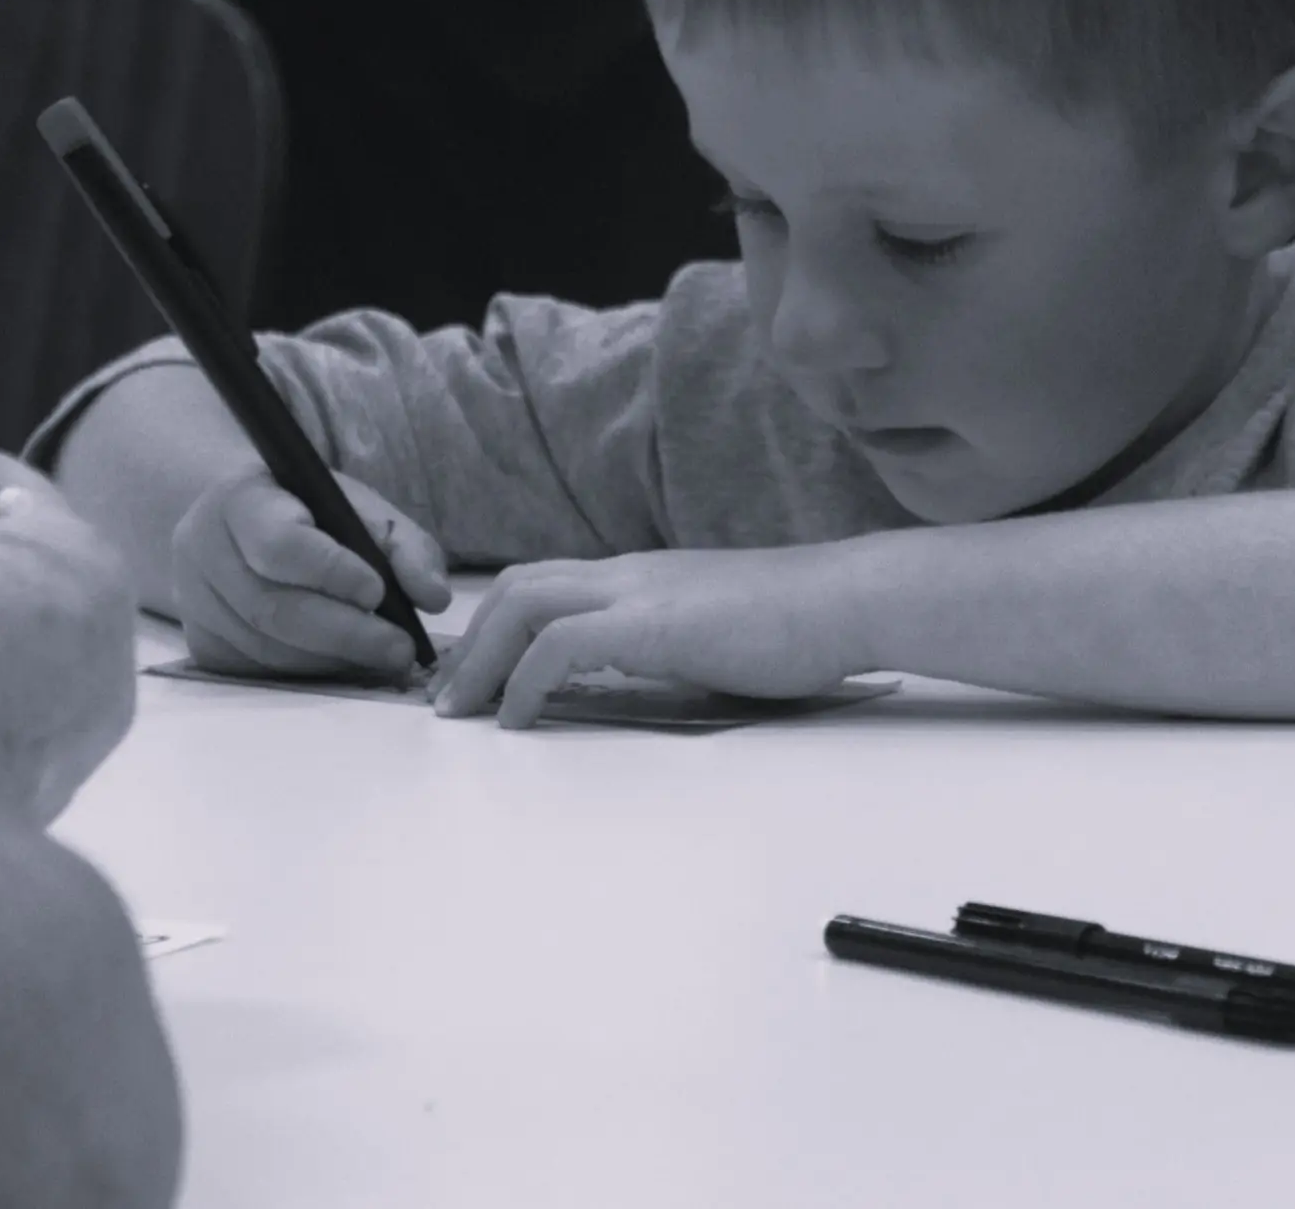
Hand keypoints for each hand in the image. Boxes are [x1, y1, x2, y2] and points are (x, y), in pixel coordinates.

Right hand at [169, 469, 453, 680]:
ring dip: (333, 658)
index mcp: (242, 500)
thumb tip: (434, 597)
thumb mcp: (358, 508)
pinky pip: (259, 670)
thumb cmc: (309, 512)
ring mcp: (195, 602)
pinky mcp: (202, 643)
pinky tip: (344, 660)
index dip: (330, 572)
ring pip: (268, 648)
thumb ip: (404, 545)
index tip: (378, 592)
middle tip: (400, 649)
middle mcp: (202, 549)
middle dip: (346, 633)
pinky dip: (310, 670)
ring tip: (382, 654)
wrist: (240, 524)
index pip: (279, 543)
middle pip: (272, 608)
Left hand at [432, 547, 863, 727]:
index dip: (496, 627)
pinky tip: (515, 719)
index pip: (546, 583)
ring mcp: (639, 592)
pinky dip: (523, 679)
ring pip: (524, 603)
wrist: (847, 601)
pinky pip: (560, 644)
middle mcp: (629, 575)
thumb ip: (665, 652)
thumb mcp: (713, 637)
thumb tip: (628, 690)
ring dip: (479, 659)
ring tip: (460, 710)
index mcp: (643, 578)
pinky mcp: (652, 624)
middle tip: (447, 697)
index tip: (472, 677)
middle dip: (468, 643)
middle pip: (518, 587)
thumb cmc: (800, 627)